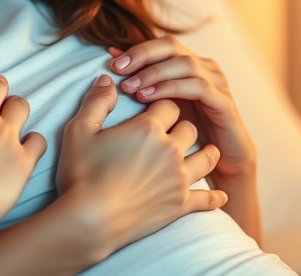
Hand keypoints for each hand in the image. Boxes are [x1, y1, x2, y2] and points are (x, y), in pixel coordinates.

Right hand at [55, 74, 226, 254]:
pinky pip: (206, 199)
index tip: (158, 107)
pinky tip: (220, 196)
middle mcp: (170, 150)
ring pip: (206, 158)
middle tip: (178, 128)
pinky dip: (214, 197)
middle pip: (190, 128)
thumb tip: (106, 79)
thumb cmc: (81, 174)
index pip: (170, 105)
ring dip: (206, 153)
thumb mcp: (80, 130)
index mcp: (148, 128)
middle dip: (184, 126)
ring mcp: (177, 179)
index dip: (164, 103)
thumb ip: (97, 101)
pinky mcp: (179, 205)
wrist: (90, 221)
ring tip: (207, 151)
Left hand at [107, 37, 255, 181]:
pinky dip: (172, 88)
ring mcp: (217, 83)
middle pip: (172, 46)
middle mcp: (206, 68)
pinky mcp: (224, 103)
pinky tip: (150, 98)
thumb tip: (113, 54)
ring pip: (185, 64)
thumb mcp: (161, 104)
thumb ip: (141, 79)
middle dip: (143, 55)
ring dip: (155, 73)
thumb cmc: (189, 133)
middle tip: (119, 69)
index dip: (137, 50)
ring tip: (131, 88)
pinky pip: (198, 87)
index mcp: (191, 64)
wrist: (223, 164)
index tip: (112, 63)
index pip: (162, 44)